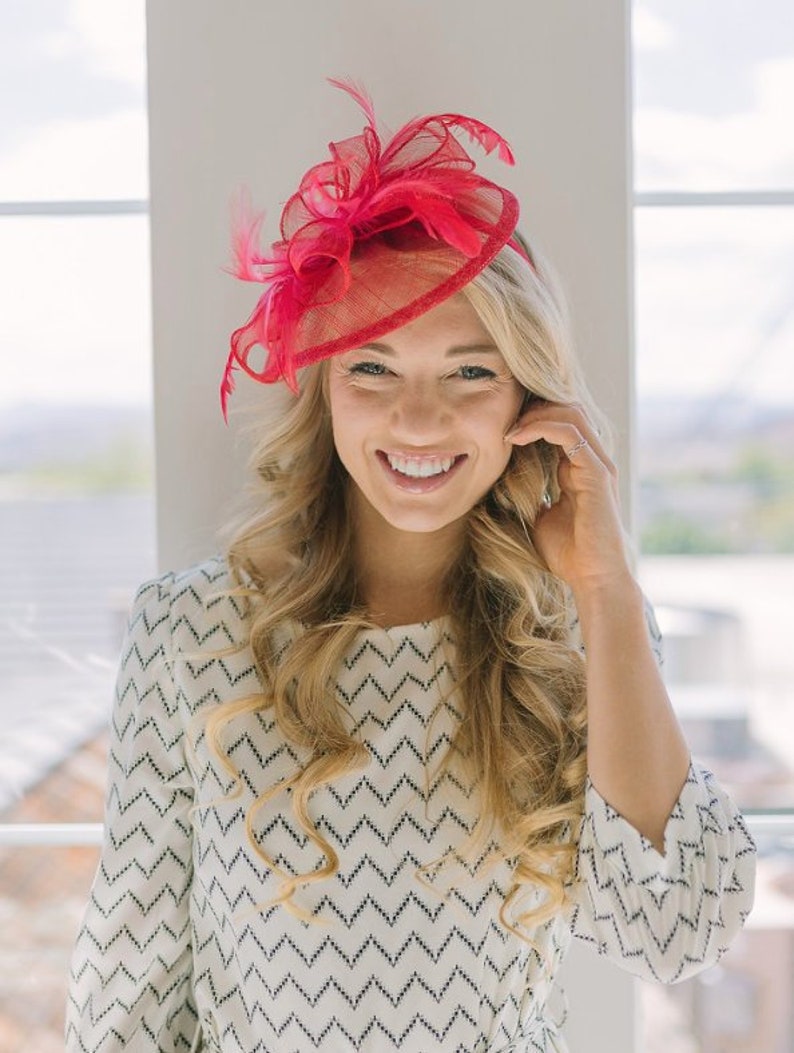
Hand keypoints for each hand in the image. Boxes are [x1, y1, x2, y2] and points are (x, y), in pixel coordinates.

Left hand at [505, 402, 631, 596]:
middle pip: (569, 409)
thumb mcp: (539, 517)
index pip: (562, 424)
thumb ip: (530, 495)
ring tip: (509, 428)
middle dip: (534, 408)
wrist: (591, 578)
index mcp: (580, 469)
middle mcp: (593, 461)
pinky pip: (570, 432)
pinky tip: (518, 437)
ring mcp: (597, 464)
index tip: (502, 429)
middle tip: (504, 420)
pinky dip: (541, 426)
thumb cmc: (567, 554)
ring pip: (571, 413)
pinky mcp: (596, 471)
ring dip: (535, 413)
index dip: (533, 418)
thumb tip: (504, 484)